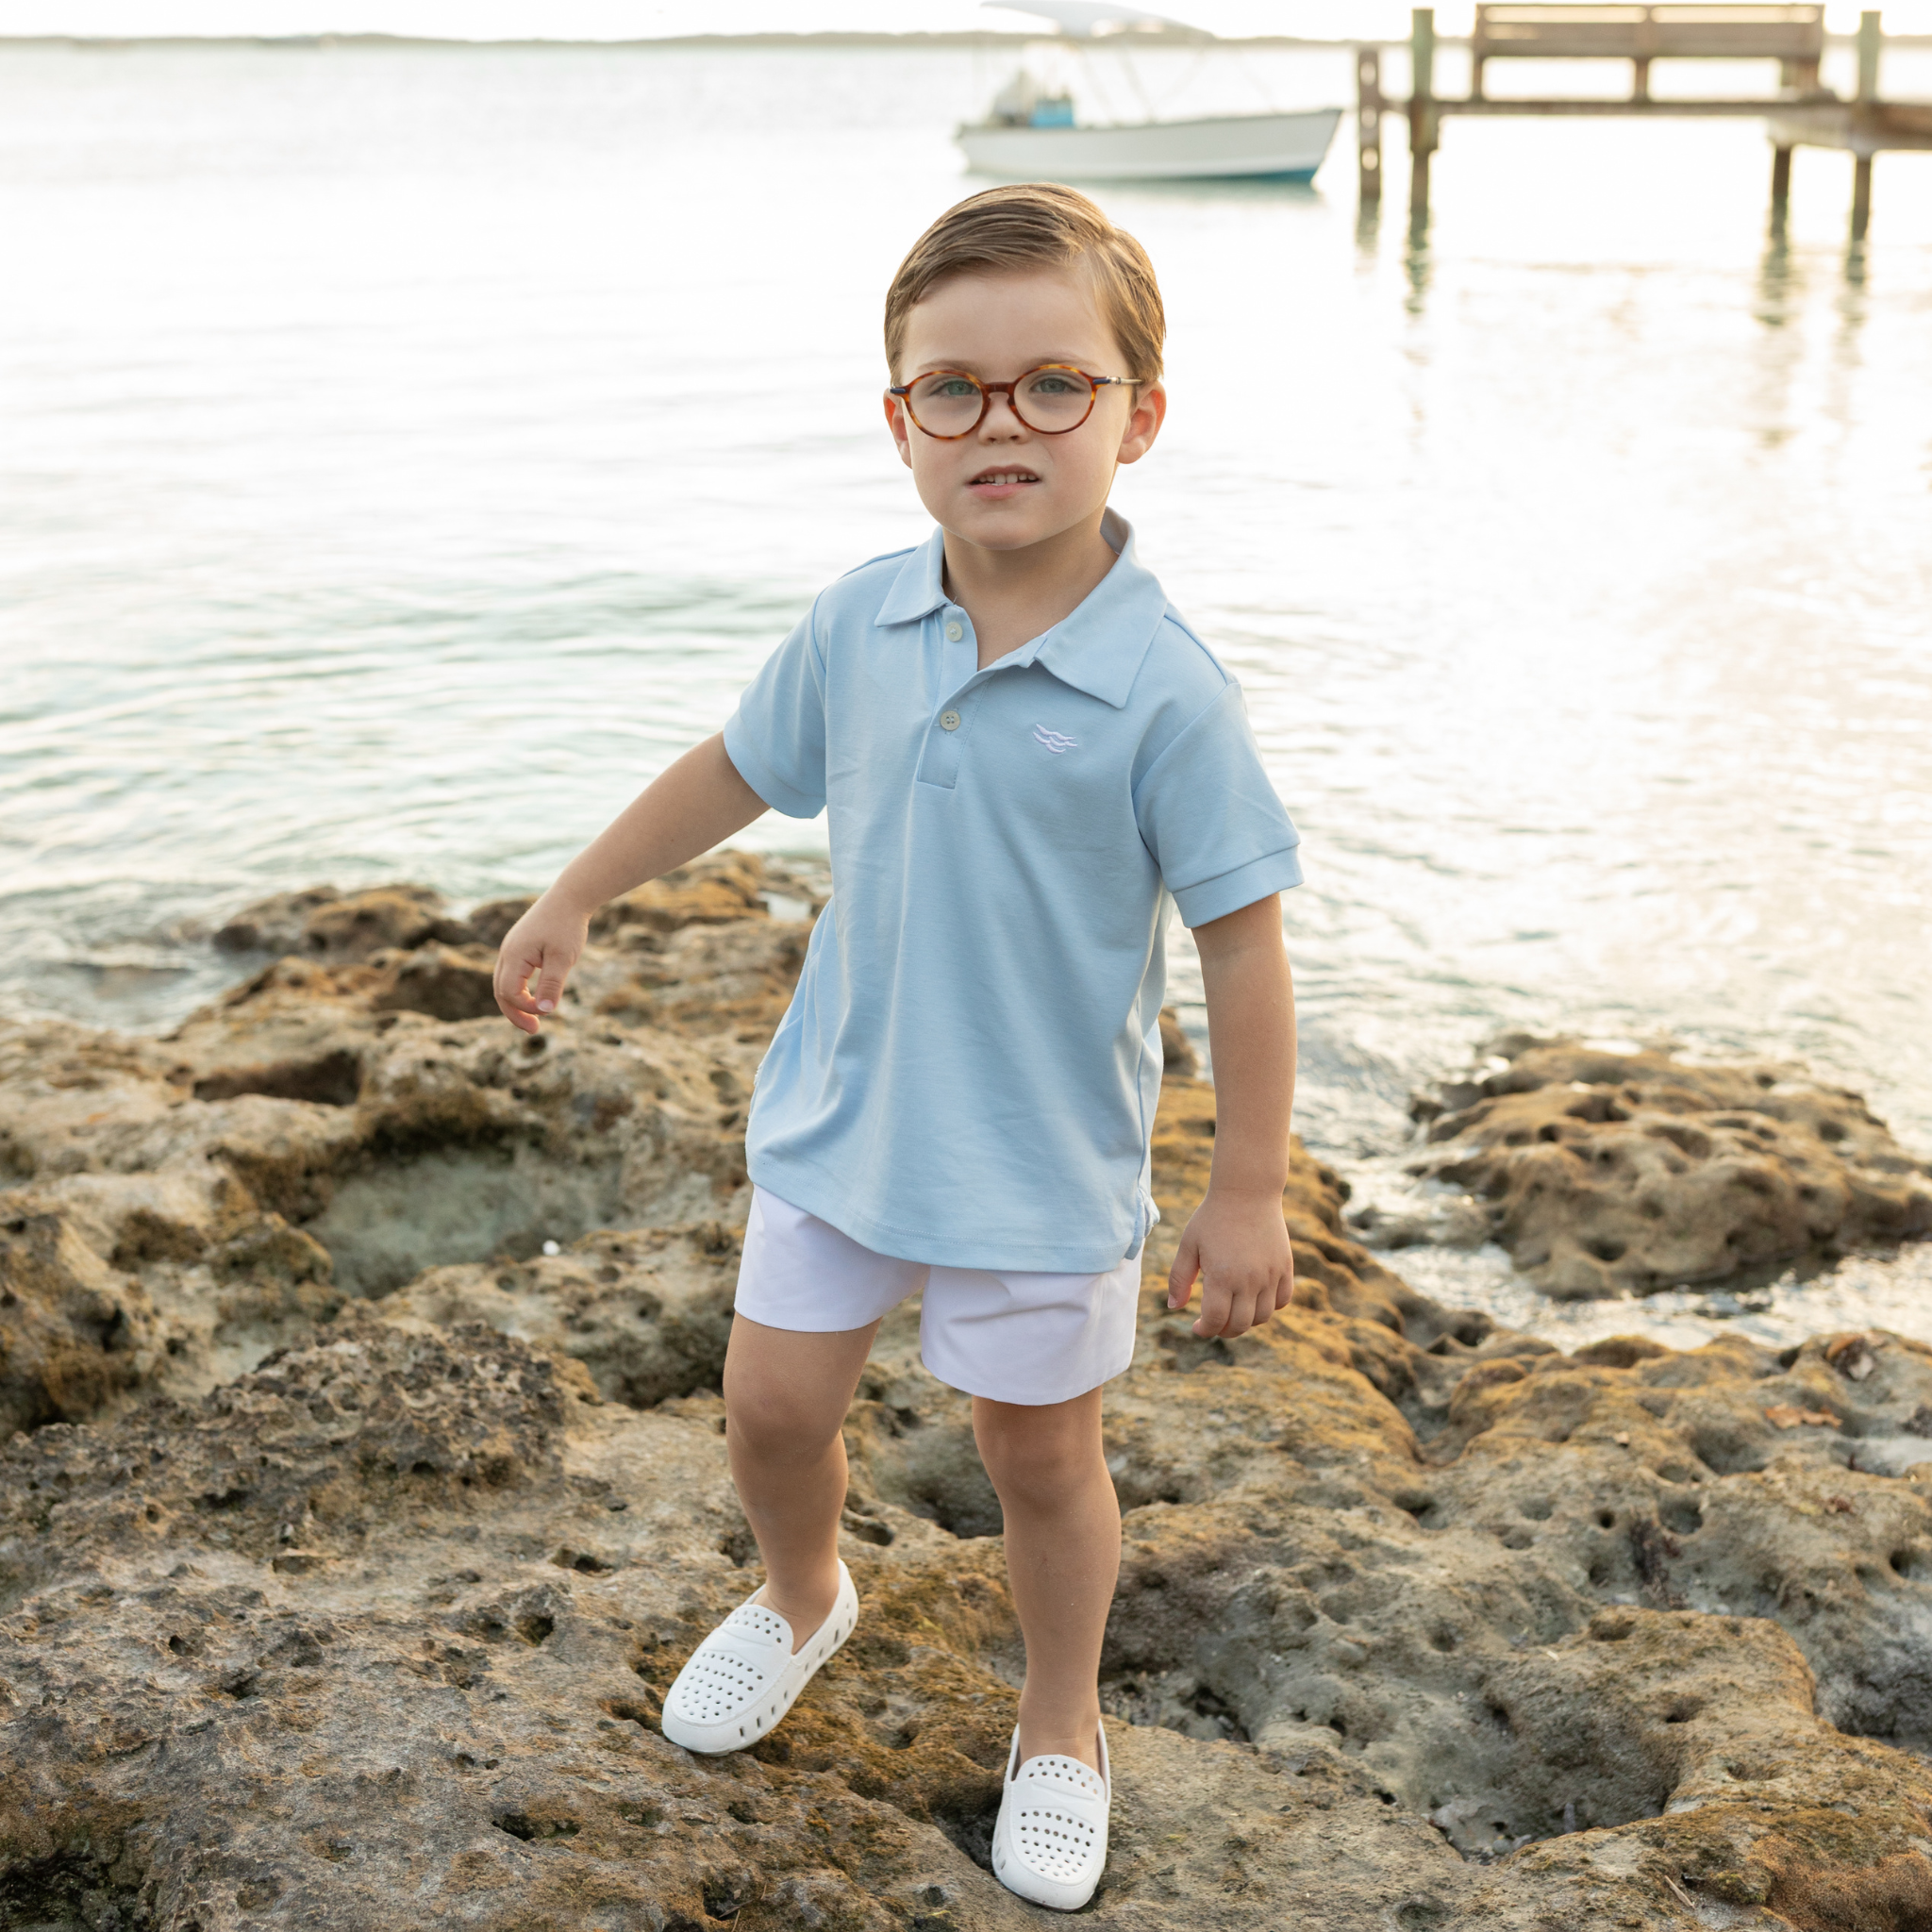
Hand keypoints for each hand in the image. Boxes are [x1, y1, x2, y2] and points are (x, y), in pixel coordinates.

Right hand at [493, 894, 590, 1034]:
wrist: (570, 897)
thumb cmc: (567, 926)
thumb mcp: (562, 958)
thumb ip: (551, 984)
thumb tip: (544, 1011)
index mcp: (514, 955)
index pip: (510, 993)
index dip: (526, 1007)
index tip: (548, 1011)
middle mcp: (507, 953)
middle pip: (501, 991)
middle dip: (515, 1013)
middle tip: (534, 1030)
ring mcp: (511, 949)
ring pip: (504, 983)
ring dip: (517, 1003)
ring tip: (533, 1020)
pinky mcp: (520, 947)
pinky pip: (513, 974)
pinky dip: (520, 990)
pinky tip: (536, 997)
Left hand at [1166, 1189, 1294, 1338]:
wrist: (1247, 1191)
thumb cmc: (1212, 1217)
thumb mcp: (1188, 1245)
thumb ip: (1179, 1279)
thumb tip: (1174, 1308)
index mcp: (1222, 1276)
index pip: (1216, 1321)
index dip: (1205, 1329)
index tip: (1197, 1327)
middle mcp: (1250, 1280)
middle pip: (1240, 1325)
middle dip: (1224, 1330)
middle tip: (1213, 1323)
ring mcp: (1271, 1275)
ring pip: (1263, 1317)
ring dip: (1246, 1321)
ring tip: (1233, 1311)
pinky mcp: (1285, 1267)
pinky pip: (1282, 1300)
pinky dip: (1269, 1307)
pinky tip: (1254, 1299)